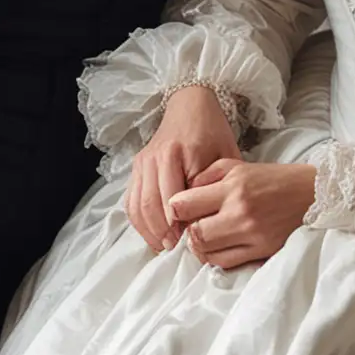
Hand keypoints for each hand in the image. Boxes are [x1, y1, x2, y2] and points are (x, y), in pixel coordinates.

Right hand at [126, 86, 240, 252]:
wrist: (190, 105)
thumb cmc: (212, 132)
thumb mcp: (225, 155)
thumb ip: (216, 185)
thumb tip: (206, 220)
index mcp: (179, 152)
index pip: (173, 197)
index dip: (179, 223)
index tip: (189, 241)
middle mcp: (156, 157)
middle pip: (151, 204)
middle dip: (162, 231)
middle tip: (175, 249)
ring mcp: (143, 161)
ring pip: (137, 205)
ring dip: (148, 230)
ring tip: (164, 246)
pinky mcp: (136, 166)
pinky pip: (130, 200)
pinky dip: (138, 221)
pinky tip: (152, 234)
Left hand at [166, 159, 316, 269]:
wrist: (311, 194)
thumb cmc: (272, 178)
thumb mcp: (238, 166)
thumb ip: (206, 176)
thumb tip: (181, 196)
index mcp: (233, 185)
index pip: (185, 204)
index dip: (175, 210)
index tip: (177, 210)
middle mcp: (240, 211)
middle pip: (194, 233)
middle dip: (186, 231)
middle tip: (189, 227)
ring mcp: (251, 234)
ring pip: (207, 252)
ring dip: (199, 247)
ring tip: (203, 237)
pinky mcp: (262, 251)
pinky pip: (225, 263)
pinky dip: (214, 257)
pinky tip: (217, 246)